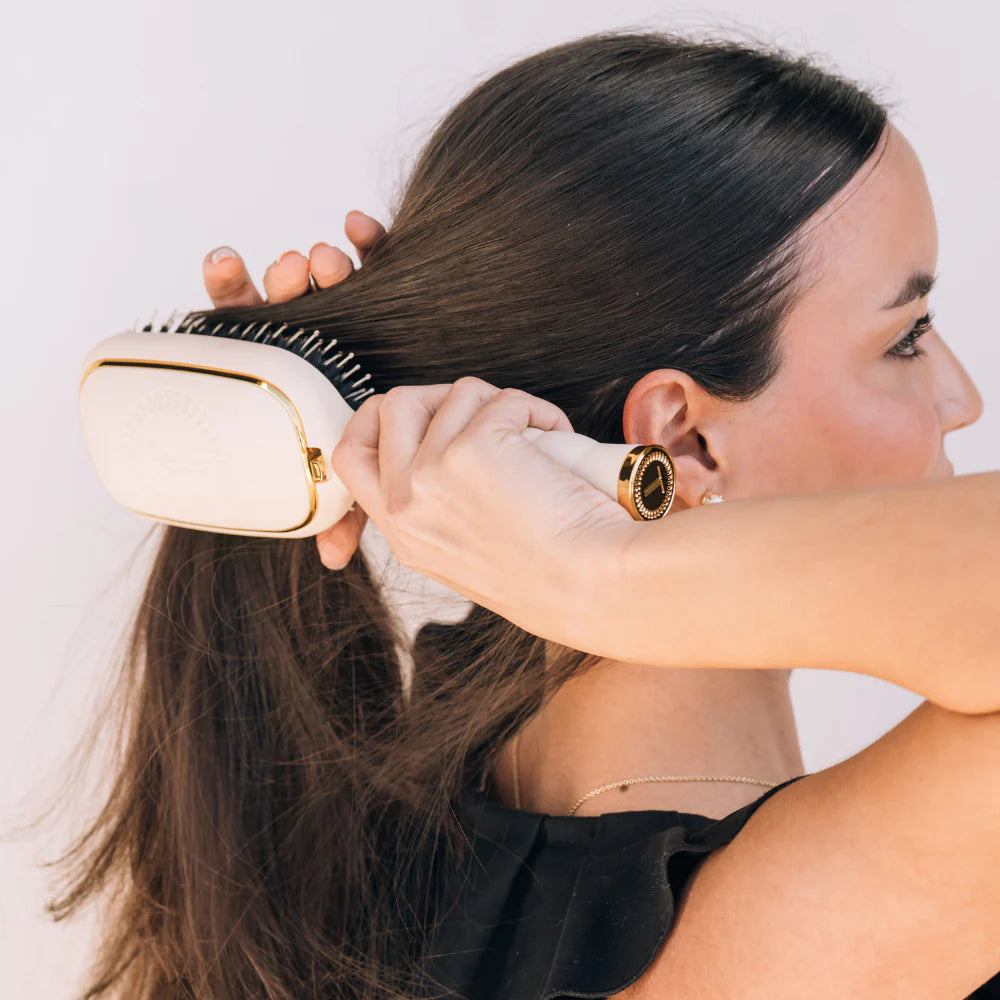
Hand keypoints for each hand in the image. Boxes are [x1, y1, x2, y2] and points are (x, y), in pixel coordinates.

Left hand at [201, 210, 386, 567]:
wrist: (433, 436)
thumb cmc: (391, 453)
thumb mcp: (364, 484)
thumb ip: (345, 508)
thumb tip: (329, 560)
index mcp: (297, 369)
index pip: (263, 323)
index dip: (240, 289)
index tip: (226, 262)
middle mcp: (319, 336)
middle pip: (290, 294)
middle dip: (287, 278)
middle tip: (295, 274)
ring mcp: (354, 312)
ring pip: (329, 275)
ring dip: (320, 262)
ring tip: (322, 260)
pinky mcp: (394, 295)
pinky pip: (381, 258)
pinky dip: (370, 237)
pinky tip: (361, 225)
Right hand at [330, 378, 638, 648]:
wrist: (594, 587)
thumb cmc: (556, 576)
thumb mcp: (469, 555)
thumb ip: (441, 507)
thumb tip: (444, 448)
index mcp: (403, 533)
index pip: (349, 462)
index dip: (369, 428)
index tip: (413, 421)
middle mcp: (406, 504)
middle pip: (389, 407)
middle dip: (439, 396)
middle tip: (483, 416)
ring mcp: (432, 474)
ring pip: (455, 393)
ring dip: (499, 403)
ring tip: (534, 437)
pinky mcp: (475, 448)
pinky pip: (504, 398)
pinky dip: (538, 410)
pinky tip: (558, 437)